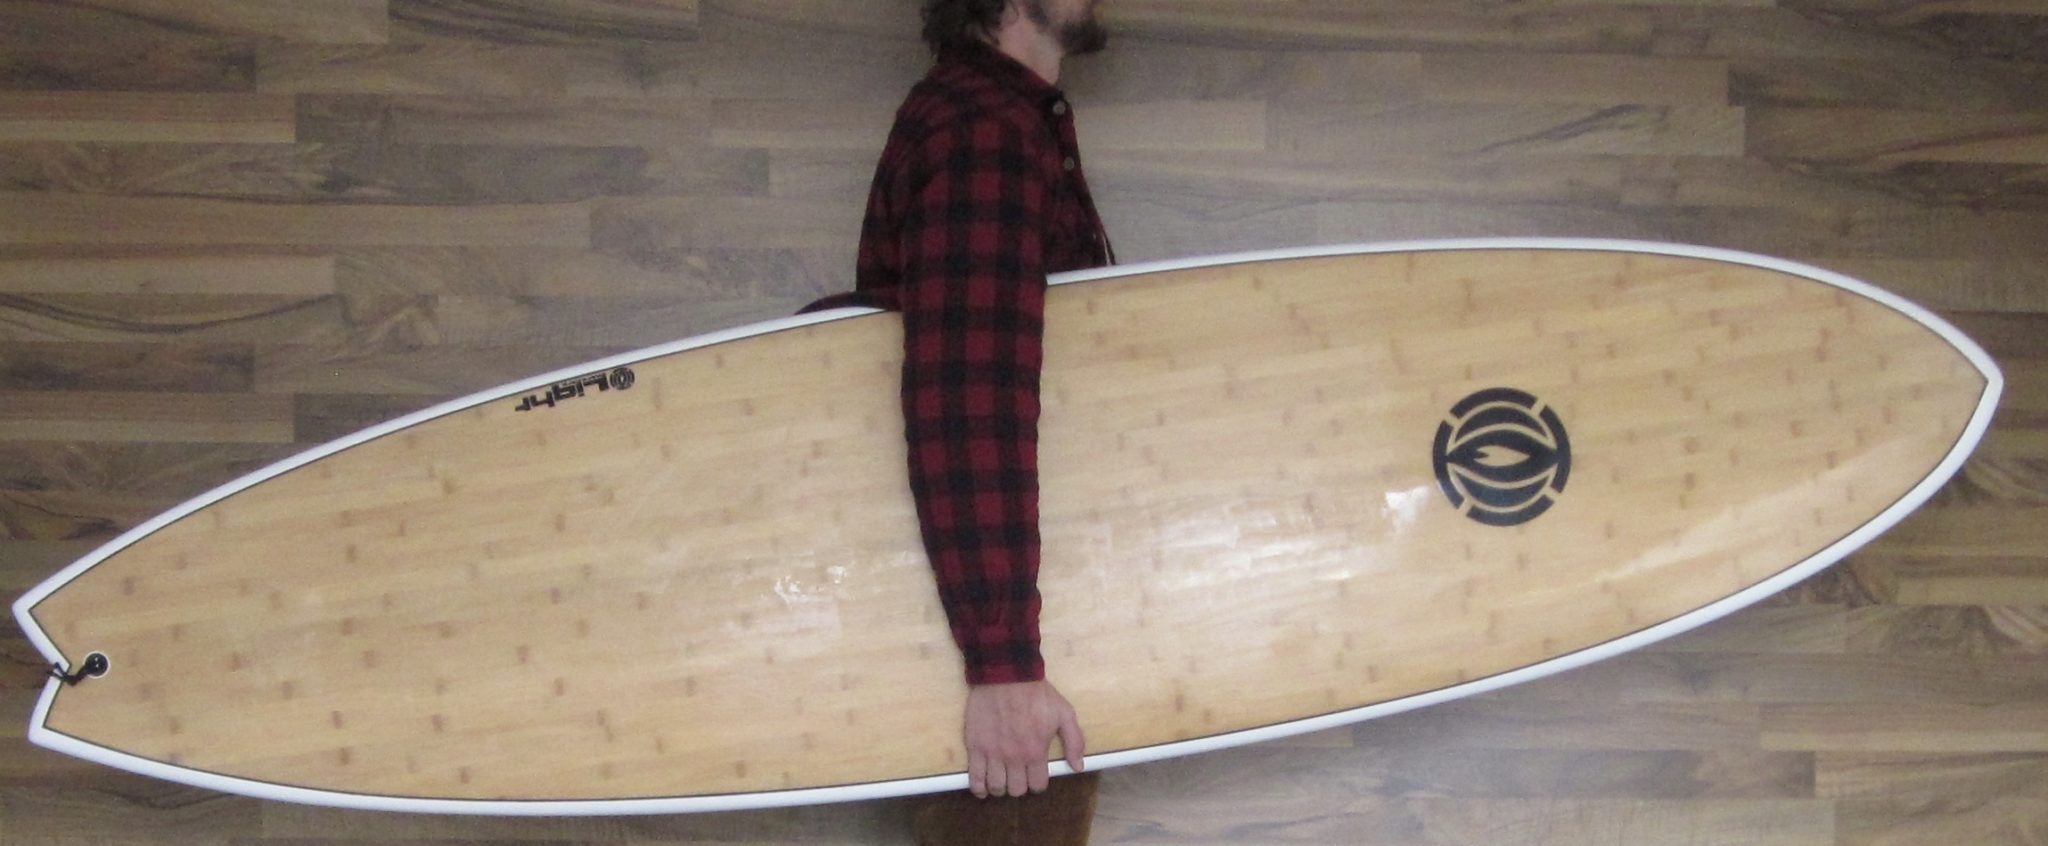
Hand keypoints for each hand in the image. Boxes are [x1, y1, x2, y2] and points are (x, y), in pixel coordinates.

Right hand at [962, 679, 1085, 797]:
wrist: (1006, 675)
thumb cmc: (1037, 693)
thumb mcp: (1064, 713)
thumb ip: (1074, 741)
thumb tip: (1077, 767)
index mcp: (1035, 752)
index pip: (1037, 785)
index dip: (1038, 782)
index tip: (1035, 775)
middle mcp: (1014, 758)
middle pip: (1016, 790)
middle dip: (1019, 785)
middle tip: (1018, 775)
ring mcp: (993, 754)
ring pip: (996, 787)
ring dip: (1000, 787)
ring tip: (1002, 778)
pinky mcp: (975, 747)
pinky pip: (975, 779)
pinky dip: (979, 788)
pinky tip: (983, 787)